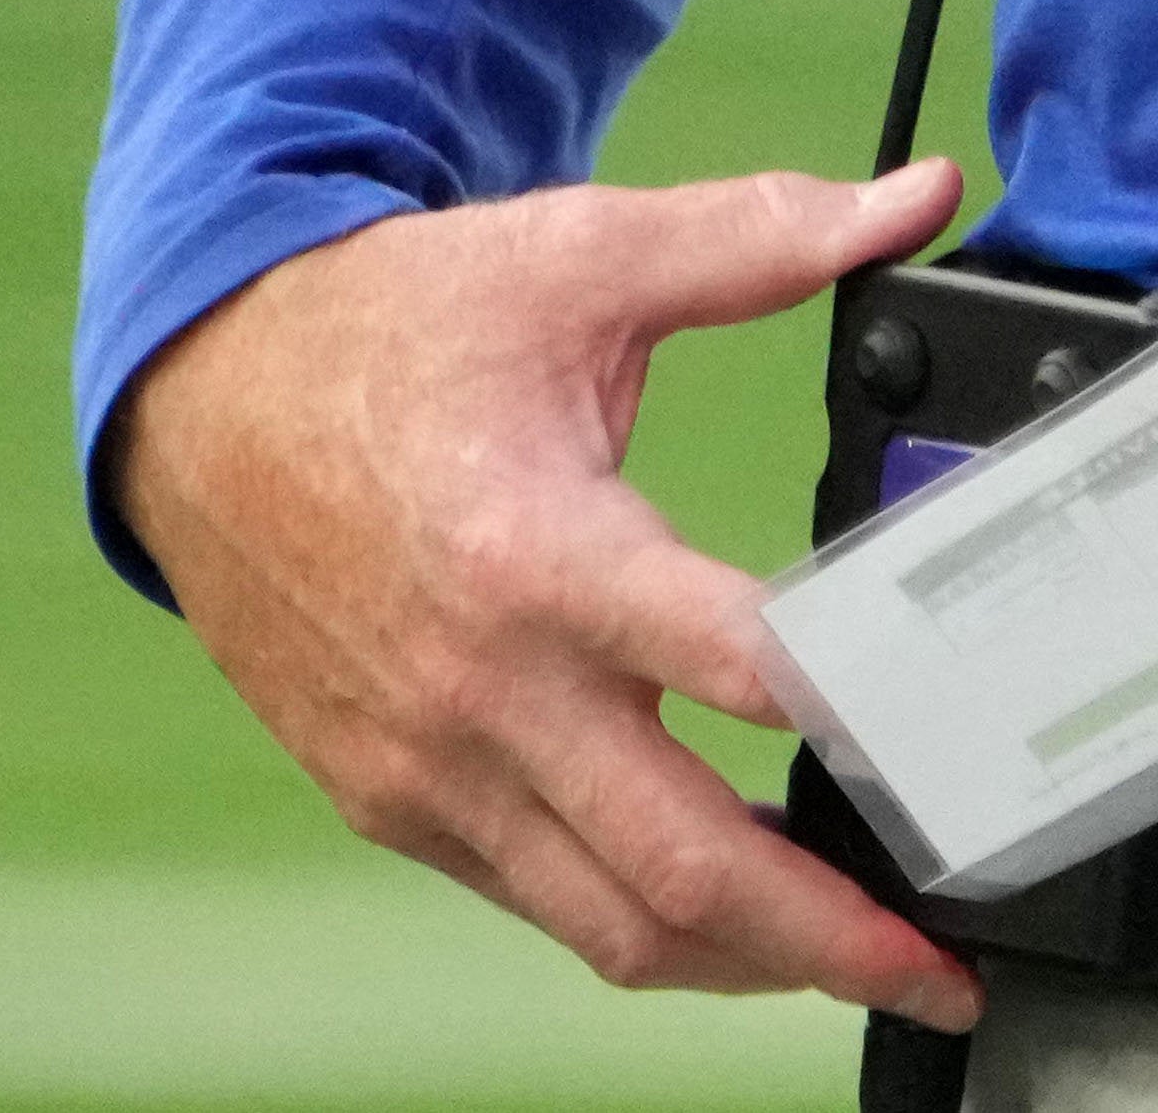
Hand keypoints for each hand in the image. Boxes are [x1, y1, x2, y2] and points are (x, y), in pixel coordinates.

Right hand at [103, 152, 976, 1032]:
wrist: (199, 399)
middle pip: (682, 865)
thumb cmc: (388, 332)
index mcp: (538, 551)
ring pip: (611, 922)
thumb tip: (910, 197)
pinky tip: (722, 906)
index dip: (856, 721)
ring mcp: (432, 769)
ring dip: (747, 960)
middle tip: (941, 959)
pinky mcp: (397, 804)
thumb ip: (754, 239)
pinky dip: (640, 921)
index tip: (958, 760)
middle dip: (828, 934)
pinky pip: (539, 903)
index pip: (729, 668)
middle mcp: (484, 690)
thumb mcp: (574, 258)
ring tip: (857, 956)